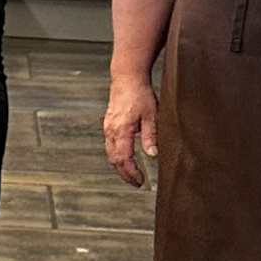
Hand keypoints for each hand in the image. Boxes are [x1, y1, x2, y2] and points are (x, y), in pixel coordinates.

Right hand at [104, 71, 159, 187]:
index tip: (140, 181)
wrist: (127, 77)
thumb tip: (152, 154)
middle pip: (114, 160)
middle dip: (124, 174)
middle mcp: (111, 131)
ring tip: (131, 174)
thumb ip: (150, 136)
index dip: (131, 173)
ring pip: (110, 154)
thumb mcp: (152, 115)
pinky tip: (125, 158)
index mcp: (122, 130)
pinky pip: (109, 145)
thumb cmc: (140, 94)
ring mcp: (108, 128)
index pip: (124, 159)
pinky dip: (116, 156)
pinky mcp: (108, 125)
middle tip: (136, 183)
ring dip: (119, 166)